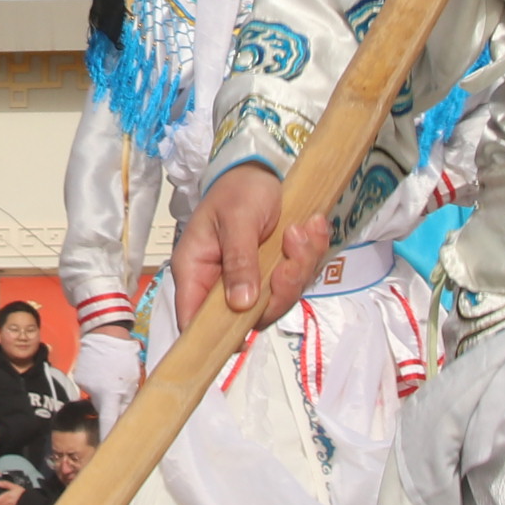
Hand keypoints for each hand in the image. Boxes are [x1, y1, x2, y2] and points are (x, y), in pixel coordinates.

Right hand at [174, 162, 322, 327]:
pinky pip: (298, 280)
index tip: (247, 327)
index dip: (215, 335)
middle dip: (280, 288)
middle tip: (291, 253)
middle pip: (249, 316)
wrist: (262, 168)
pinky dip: (310, 255)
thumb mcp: (236, 220)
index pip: (194, 320)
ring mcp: (252, 281)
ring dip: (299, 265)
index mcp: (196, 271)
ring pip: (279, 299)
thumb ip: (239, 261)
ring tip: (302, 230)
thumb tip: (240, 304)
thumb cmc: (237, 189)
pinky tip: (311, 227)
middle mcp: (222, 283)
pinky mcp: (275, 273)